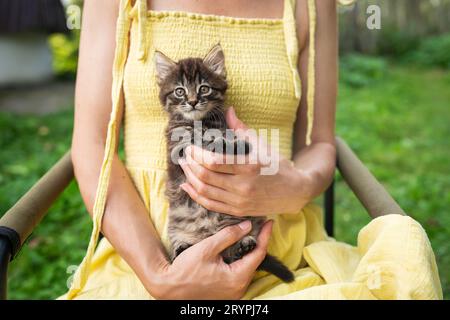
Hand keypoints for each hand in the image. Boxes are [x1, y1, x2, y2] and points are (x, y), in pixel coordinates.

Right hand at [147, 220, 272, 298]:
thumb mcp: (208, 248)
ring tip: (250, 235)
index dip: (265, 236)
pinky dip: (241, 261)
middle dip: (258, 243)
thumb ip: (229, 236)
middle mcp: (239, 288)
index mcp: (237, 278)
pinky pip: (239, 274)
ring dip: (249, 252)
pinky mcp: (226, 293)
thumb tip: (247, 226)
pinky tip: (237, 250)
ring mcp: (233, 293)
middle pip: (255, 262)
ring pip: (247, 268)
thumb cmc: (186, 269)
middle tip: (260, 226)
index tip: (269, 222)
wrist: (169, 288)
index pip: (259, 253)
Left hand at [179, 107, 312, 216]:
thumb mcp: (261, 144)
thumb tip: (229, 110)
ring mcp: (239, 201)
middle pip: (205, 176)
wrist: (294, 192)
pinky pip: (210, 204)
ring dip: (190, 178)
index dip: (196, 154)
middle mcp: (243, 186)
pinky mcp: (237, 210)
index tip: (190, 147)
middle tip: (184, 155)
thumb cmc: (277, 165)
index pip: (213, 162)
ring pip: (204, 191)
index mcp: (249, 166)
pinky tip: (187, 186)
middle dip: (190, 164)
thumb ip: (241, 129)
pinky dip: (195, 195)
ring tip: (184, 167)